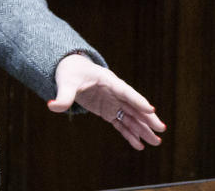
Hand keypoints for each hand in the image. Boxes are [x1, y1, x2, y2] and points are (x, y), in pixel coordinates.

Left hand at [48, 54, 165, 149]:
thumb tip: (53, 106)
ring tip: (156, 142)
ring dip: (143, 129)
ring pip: (131, 117)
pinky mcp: (107, 110)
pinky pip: (121, 123)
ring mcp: (112, 102)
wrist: (70, 69)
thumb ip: (63, 96)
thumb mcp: (65, 82)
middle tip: (161, 129)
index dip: (137, 100)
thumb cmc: (70, 71)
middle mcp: (114, 92)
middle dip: (147, 118)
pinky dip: (129, 134)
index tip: (150, 109)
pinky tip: (139, 145)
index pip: (125, 91)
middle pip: (134, 106)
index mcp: (107, 81)